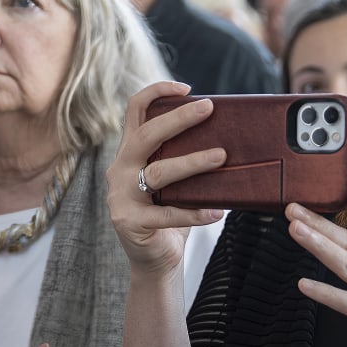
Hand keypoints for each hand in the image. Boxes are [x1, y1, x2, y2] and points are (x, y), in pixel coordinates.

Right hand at [107, 81, 226, 276]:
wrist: (154, 258)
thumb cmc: (169, 214)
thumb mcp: (174, 180)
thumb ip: (182, 158)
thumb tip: (227, 137)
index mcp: (129, 152)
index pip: (134, 111)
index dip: (157, 92)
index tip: (187, 88)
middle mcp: (119, 170)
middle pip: (146, 135)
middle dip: (179, 119)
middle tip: (209, 109)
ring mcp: (121, 196)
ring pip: (159, 172)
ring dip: (193, 162)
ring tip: (222, 157)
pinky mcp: (130, 222)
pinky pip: (168, 214)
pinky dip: (196, 212)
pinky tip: (218, 212)